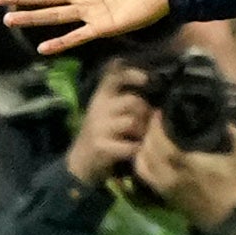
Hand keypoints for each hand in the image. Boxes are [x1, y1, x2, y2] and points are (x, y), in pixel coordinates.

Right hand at [65, 64, 153, 185]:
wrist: (81, 160)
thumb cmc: (102, 132)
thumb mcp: (107, 110)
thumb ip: (124, 98)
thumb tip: (154, 89)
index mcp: (101, 96)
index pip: (114, 76)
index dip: (131, 74)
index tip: (146, 79)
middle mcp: (98, 107)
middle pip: (132, 101)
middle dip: (145, 112)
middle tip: (147, 123)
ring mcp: (98, 127)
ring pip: (132, 121)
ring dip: (142, 131)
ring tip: (140, 137)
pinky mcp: (100, 145)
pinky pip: (130, 145)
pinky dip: (136, 149)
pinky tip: (134, 150)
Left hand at [132, 108, 235, 230]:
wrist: (221, 215)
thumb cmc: (230, 185)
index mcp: (190, 164)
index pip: (164, 142)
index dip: (158, 126)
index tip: (160, 111)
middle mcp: (172, 174)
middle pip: (150, 148)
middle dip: (150, 130)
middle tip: (154, 117)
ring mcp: (163, 183)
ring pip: (143, 159)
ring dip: (144, 142)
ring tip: (150, 130)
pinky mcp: (160, 190)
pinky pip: (142, 172)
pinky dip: (140, 158)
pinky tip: (145, 148)